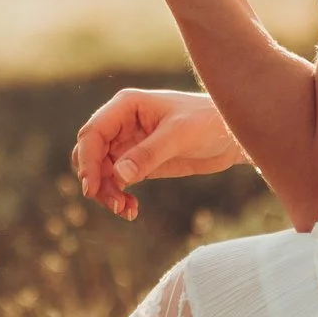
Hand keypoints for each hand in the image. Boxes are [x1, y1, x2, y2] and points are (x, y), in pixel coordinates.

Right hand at [73, 87, 242, 217]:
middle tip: (115, 204)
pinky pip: (116, 182)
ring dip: (107, 193)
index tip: (92, 188)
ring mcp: (128, 144)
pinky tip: (132, 209)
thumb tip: (118, 176)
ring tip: (126, 210)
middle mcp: (121, 124)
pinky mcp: (138, 163)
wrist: (231, 136)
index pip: (92, 134)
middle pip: (91, 155)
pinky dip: (119, 196)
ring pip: (101, 172)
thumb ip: (148, 154)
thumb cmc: (208, 122)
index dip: (87, 161)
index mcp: (125, 106)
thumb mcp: (179, 136)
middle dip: (97, 181)